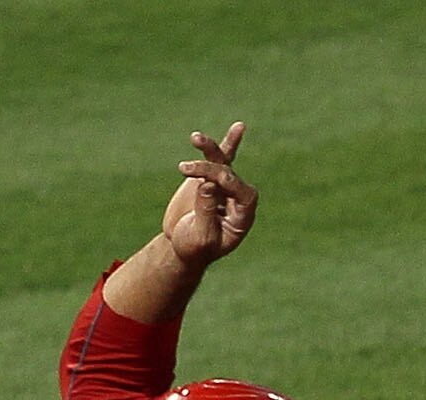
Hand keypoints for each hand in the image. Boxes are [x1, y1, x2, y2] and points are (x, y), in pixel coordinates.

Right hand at [162, 123, 257, 263]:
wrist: (182, 247)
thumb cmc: (193, 247)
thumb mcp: (200, 236)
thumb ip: (205, 212)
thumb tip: (206, 185)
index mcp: (243, 217)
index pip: (242, 193)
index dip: (227, 182)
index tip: (204, 183)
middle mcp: (238, 199)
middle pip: (228, 175)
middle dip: (207, 170)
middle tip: (184, 169)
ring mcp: (225, 187)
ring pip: (222, 163)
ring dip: (210, 149)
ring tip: (196, 137)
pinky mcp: (211, 179)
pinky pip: (223, 158)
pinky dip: (229, 143)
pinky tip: (240, 127)